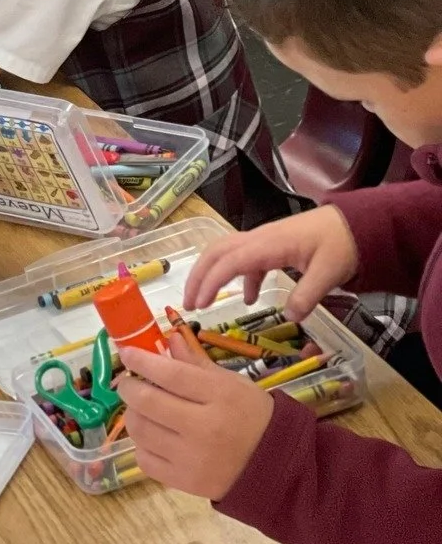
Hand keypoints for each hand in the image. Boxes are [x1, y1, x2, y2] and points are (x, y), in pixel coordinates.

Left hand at [115, 332, 273, 499]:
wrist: (275, 466)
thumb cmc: (252, 416)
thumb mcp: (231, 383)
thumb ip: (196, 362)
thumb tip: (168, 338)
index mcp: (220, 397)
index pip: (170, 374)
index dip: (142, 361)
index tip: (127, 353)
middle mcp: (204, 429)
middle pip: (148, 402)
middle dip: (129, 387)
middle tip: (128, 382)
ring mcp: (193, 459)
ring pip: (140, 431)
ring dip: (133, 414)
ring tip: (140, 408)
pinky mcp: (185, 483)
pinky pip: (144, 460)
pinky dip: (140, 445)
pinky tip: (152, 437)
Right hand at [183, 204, 358, 322]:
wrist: (356, 225)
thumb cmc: (341, 244)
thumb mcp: (328, 273)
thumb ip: (307, 295)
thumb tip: (290, 318)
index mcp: (268, 244)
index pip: (229, 261)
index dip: (211, 282)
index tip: (200, 304)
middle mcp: (258, 239)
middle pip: (216, 252)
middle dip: (198, 276)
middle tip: (188, 302)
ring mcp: (263, 241)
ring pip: (225, 253)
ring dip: (210, 274)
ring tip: (204, 300)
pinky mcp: (271, 247)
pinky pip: (244, 260)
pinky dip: (238, 278)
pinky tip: (247, 298)